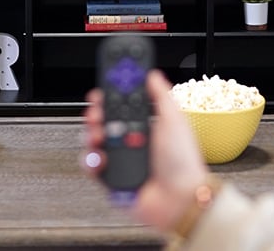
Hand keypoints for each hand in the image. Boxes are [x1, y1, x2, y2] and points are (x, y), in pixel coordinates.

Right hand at [82, 69, 209, 232]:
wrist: (178, 199)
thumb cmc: (182, 163)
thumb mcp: (174, 120)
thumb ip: (160, 95)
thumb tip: (151, 74)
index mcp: (145, 124)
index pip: (121, 103)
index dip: (111, 93)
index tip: (104, 84)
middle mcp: (130, 140)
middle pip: (102, 119)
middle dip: (96, 111)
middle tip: (97, 111)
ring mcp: (119, 159)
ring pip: (92, 140)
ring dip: (92, 134)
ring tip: (101, 136)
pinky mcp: (109, 177)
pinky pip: (91, 165)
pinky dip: (92, 160)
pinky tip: (103, 157)